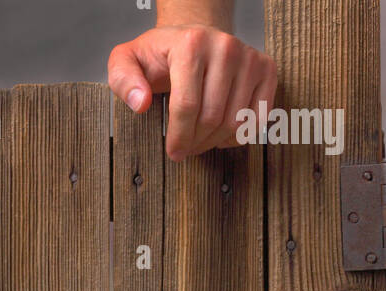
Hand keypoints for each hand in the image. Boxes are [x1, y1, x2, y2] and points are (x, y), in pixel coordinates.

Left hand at [108, 25, 276, 160]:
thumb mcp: (127, 61)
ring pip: (235, 123)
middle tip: (184, 148)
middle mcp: (225, 46)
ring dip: (214, 142)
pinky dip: (239, 136)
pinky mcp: (266, 69)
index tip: (173, 152)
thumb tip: (142, 104)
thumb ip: (124, 80)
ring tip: (199, 140)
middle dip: (194, 142)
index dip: (178, 137)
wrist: (195, 40)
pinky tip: (221, 132)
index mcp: (191, 43)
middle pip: (212, 118)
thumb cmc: (161, 56)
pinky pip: (257, 119)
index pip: (187, 106)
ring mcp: (249, 57)